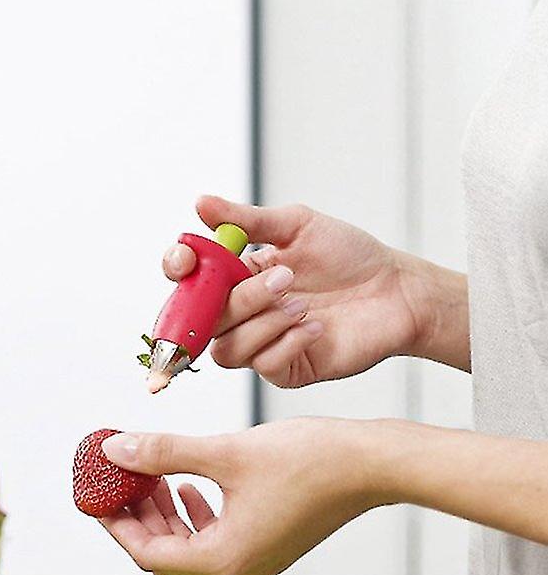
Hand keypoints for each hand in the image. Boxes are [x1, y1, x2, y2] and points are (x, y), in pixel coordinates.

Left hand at [97, 421, 387, 574]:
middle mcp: (237, 569)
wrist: (371, 463)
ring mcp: (254, 558)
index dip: (115, 523)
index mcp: (223, 560)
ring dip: (162, 512)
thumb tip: (114, 449)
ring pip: (188, 545)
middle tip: (117, 478)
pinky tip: (185, 482)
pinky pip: (213, 536)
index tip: (96, 493)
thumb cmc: (308, 460)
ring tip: (148, 473)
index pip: (147, 553)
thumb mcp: (223, 453)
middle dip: (136, 515)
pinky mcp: (266, 541)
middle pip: (164, 553)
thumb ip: (163, 454)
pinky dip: (192, 512)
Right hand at [161, 195, 439, 386]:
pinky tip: (316, 328)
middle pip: (204, 320)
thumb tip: (201, 204)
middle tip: (285, 277)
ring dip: (263, 323)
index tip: (187, 260)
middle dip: (240, 299)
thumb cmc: (350, 256)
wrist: (397, 290)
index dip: (177, 271)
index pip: (187, 282)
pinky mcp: (286, 369)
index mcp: (235, 277)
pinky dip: (288, 343)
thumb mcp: (297, 225)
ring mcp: (261, 344)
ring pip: (227, 350)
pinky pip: (263, 365)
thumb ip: (246, 219)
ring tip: (304, 304)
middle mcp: (241, 314)